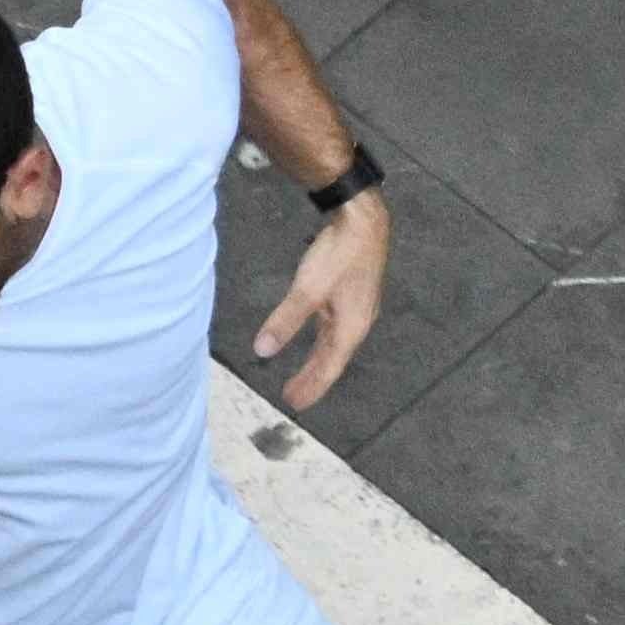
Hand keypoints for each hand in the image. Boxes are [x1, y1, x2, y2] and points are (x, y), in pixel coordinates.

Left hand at [255, 197, 391, 408]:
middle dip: (313, 379)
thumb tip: (262, 350)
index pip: (328, 367)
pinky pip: (333, 328)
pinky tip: (315, 341)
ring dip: (316, 362)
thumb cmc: (340, 255)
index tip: (295, 404)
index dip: (312, 387)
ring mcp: (355, 308)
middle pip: (331, 358)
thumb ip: (284, 321)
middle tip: (293, 399)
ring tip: (301, 378)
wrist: (363, 220)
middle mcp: (357, 322)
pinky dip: (321, 342)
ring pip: (333, 343)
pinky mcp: (349, 294)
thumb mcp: (308, 290)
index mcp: (351, 327)